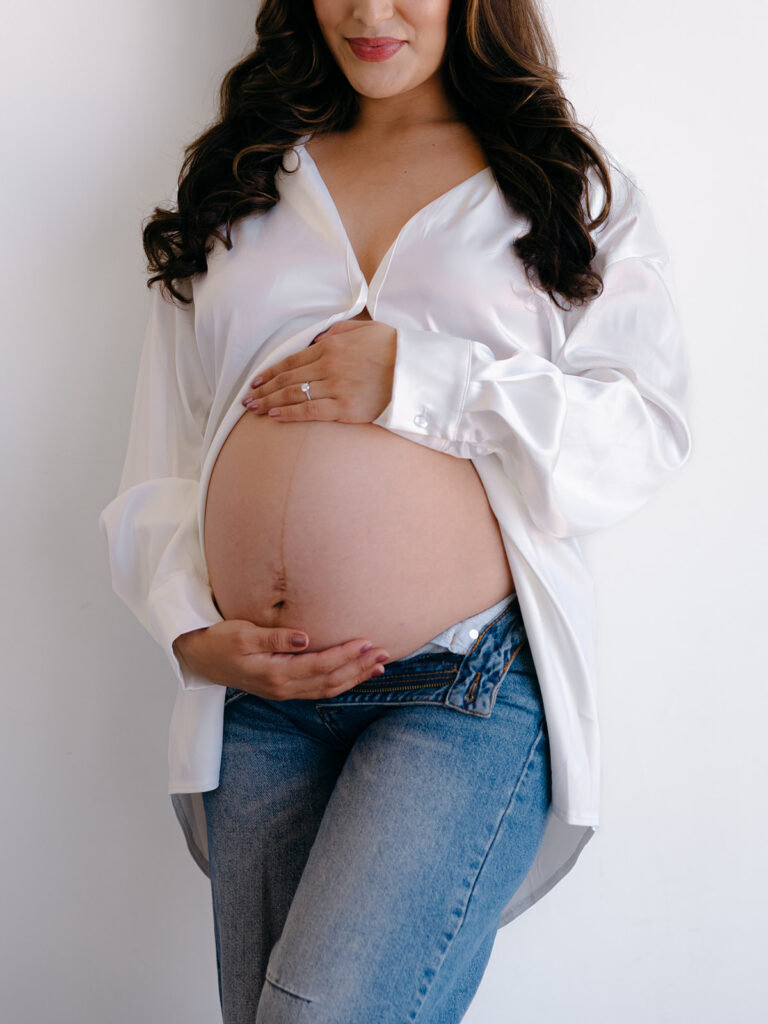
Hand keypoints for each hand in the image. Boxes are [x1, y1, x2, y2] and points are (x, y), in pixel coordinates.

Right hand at [173, 620, 390, 699]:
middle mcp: (282, 687)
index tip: (367, 642)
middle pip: (330, 681)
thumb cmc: (219, 641)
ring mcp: (284, 691)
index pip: (320, 666)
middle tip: (384, 654)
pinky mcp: (284, 689)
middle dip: (358, 668)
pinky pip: (319, 689)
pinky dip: (341, 682)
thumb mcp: (243, 633)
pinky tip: (354, 674)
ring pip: (327, 689)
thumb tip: (305, 638)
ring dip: (354, 677)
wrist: (199, 658)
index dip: (345, 655)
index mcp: (274, 673)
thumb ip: (275, 637)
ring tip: (378, 666)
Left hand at [241, 319, 396, 422]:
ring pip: (293, 394)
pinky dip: (289, 413)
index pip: (292, 360)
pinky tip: (274, 416)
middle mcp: (328, 365)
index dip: (271, 372)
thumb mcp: (365, 329)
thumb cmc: (394, 349)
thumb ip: (339, 331)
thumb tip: (318, 338)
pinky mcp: (344, 407)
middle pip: (287, 379)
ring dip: (270, 402)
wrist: (415, 371)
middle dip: (264, 389)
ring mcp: (335, 387)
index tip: (256, 380)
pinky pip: (309, 411)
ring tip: (253, 408)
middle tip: (246, 398)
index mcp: (331, 345)